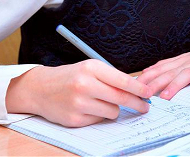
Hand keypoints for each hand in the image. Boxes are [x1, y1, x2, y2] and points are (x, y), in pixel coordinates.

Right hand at [6, 60, 150, 126]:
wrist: (40, 88)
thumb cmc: (71, 77)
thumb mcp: (90, 69)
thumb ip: (111, 78)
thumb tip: (137, 89)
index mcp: (91, 68)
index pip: (122, 80)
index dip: (139, 88)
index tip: (149, 93)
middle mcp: (84, 85)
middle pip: (120, 98)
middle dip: (137, 103)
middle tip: (145, 107)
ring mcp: (78, 104)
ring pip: (112, 112)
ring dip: (113, 109)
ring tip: (101, 101)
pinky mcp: (74, 119)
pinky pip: (99, 121)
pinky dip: (98, 116)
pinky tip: (88, 108)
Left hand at [137, 32, 189, 99]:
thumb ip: (175, 67)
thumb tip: (152, 73)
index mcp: (184, 60)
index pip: (162, 67)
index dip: (147, 76)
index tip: (133, 86)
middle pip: (171, 71)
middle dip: (155, 83)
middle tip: (142, 94)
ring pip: (187, 74)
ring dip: (175, 85)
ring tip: (166, 96)